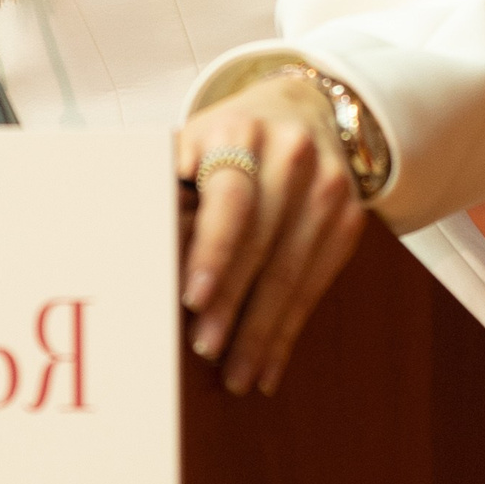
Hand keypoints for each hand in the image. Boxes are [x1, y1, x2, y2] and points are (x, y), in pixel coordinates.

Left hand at [177, 74, 366, 395]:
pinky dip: (290, 329)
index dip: (213, 252)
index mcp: (241, 132)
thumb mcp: (193, 143)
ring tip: (236, 373)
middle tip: (206, 349)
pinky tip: (269, 365)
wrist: (300, 110)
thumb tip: (134, 250)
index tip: (191, 297)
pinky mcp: (350, 219)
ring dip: (262, 330)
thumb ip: (167, 187)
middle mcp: (292, 155)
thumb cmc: (224, 139)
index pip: (230, 200)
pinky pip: (317, 283)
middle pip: (262, 242)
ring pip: (293, 271)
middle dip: (233, 303)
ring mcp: (328, 188)